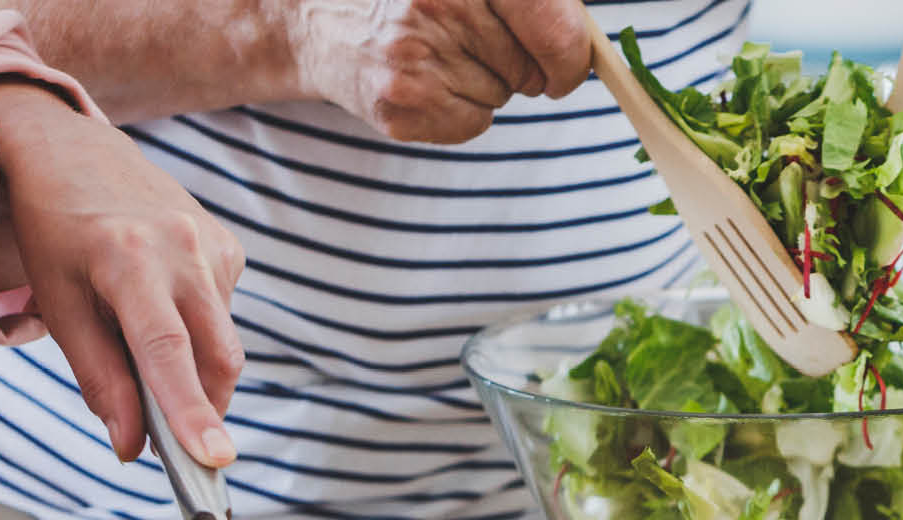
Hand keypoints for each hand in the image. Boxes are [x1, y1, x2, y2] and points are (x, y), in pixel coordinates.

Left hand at [0, 83, 245, 466]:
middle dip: (203, 408)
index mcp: (128, 258)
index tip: (213, 459)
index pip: (166, 351)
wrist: (72, 151)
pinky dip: (195, 332)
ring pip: (223, 342)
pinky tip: (158, 302)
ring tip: (135, 336)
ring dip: (191, 368)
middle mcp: (183, 246)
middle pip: (217, 356)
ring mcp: (214, 243)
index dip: (189, 410)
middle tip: (173, 444)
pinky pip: (223, 315)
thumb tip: (131, 446)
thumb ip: (99, 377)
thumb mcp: (57, 302)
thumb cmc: (52, 229)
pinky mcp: (230, 246)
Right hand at [285, 0, 592, 142]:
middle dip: (520, 65)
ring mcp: (416, 56)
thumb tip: (583, 47)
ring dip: (485, 83)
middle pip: (530, 67)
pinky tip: (424, 81)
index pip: (553, 24)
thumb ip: (530, 2)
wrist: (318, 21)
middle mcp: (439, 5)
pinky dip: (460, 111)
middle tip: (471, 42)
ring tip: (437, 54)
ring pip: (503, 96)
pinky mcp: (402, 105)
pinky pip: (474, 124)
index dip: (572, 53)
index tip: (569, 64)